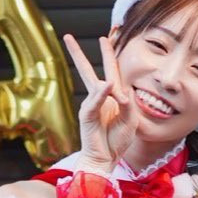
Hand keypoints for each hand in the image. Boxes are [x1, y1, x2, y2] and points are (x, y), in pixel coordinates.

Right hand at [63, 32, 135, 169]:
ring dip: (106, 74)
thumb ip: (128, 106)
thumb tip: (122, 91)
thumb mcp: (130, 121)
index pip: (111, 72)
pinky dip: (102, 94)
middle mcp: (99, 98)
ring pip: (95, 85)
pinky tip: (107, 85)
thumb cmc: (117, 141)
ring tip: (104, 46)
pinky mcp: (87, 116)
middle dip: (78, 54)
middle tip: (67, 37)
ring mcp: (91, 106)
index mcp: (112, 98)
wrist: (105, 160)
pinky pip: (95, 102)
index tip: (105, 38)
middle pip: (88, 71)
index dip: (108, 55)